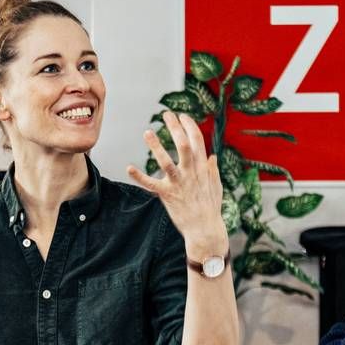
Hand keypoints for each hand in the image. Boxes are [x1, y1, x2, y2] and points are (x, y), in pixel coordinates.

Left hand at [127, 111, 226, 257]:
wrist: (204, 229)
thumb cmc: (211, 208)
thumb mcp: (216, 186)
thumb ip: (212, 170)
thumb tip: (211, 156)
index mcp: (203, 168)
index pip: (198, 141)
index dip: (190, 126)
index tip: (183, 116)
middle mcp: (191, 173)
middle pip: (184, 145)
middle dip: (175, 128)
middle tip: (166, 114)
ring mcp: (179, 183)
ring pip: (166, 161)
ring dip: (156, 146)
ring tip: (147, 132)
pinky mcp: (167, 195)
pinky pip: (151, 184)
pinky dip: (140, 176)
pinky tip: (129, 168)